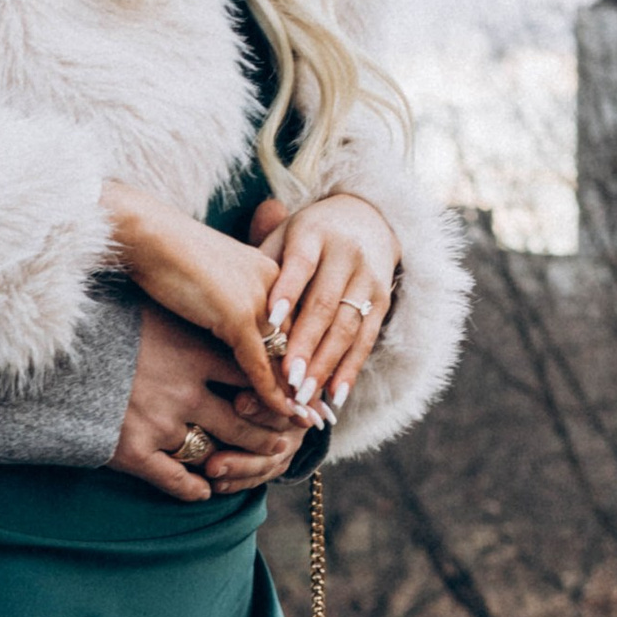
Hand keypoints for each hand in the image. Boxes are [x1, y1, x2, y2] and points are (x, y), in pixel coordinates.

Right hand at [101, 185, 308, 421]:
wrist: (147, 235)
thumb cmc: (172, 257)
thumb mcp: (217, 281)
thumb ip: (236, 304)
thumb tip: (237, 331)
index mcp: (276, 273)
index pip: (303, 323)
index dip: (311, 358)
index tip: (320, 388)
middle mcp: (276, 284)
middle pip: (303, 341)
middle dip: (313, 381)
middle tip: (325, 414)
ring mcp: (258, 299)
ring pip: (286, 355)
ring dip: (298, 392)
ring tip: (309, 422)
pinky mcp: (237, 313)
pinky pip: (260, 361)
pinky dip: (271, 390)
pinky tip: (280, 412)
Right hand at [111, 305, 307, 505]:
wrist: (51, 355)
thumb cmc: (102, 324)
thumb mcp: (152, 311)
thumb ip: (188, 318)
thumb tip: (219, 308)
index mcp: (192, 351)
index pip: (251, 375)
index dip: (278, 392)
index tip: (300, 402)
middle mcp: (183, 390)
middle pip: (243, 419)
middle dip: (267, 434)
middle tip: (284, 442)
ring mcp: (160, 423)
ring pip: (215, 452)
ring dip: (237, 463)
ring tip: (249, 466)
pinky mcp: (134, 451)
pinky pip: (175, 479)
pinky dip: (194, 489)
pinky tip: (205, 491)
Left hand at [251, 192, 400, 415]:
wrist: (366, 220)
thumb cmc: (307, 237)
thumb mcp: (283, 237)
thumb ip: (263, 265)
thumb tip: (233, 299)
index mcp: (315, 235)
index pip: (300, 264)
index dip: (288, 293)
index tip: (270, 322)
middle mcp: (347, 255)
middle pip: (325, 304)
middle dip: (305, 344)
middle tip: (286, 378)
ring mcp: (368, 279)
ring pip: (347, 327)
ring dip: (326, 364)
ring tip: (304, 394)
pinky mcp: (383, 302)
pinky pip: (366, 340)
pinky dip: (350, 370)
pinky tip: (334, 395)